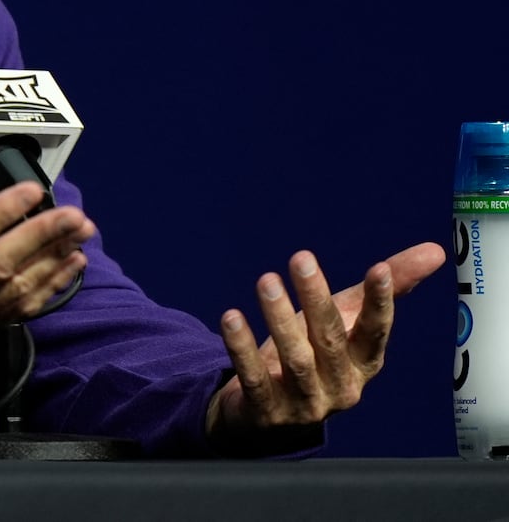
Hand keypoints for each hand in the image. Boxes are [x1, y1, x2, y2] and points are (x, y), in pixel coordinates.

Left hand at [207, 242, 445, 449]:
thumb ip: (387, 287)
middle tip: (301, 258)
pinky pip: (255, 378)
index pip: (376, 332)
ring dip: (280, 318)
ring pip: (295, 360)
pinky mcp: (267, 411)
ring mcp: (305, 403)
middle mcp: (341, 386)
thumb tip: (435, 251)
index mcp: (364, 363)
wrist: (272, 416)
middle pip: (330, 340)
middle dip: (316, 298)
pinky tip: (231, 317)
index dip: (381, 303)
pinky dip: (242, 348)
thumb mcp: (347, 319)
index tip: (379, 268)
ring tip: (267, 281)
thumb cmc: (317, 354)